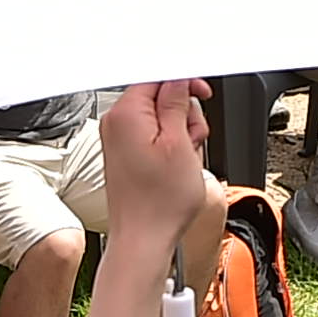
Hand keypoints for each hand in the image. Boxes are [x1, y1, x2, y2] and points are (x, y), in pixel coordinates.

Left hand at [97, 76, 214, 240]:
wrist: (143, 240)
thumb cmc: (159, 203)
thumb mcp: (180, 143)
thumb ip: (177, 103)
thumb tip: (179, 80)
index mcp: (126, 114)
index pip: (157, 75)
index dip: (184, 83)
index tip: (200, 95)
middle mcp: (116, 124)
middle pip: (159, 96)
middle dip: (183, 114)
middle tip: (190, 140)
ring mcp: (118, 141)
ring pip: (160, 118)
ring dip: (180, 134)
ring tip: (183, 159)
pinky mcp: (125, 155)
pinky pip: (153, 136)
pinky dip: (170, 147)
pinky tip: (175, 167)